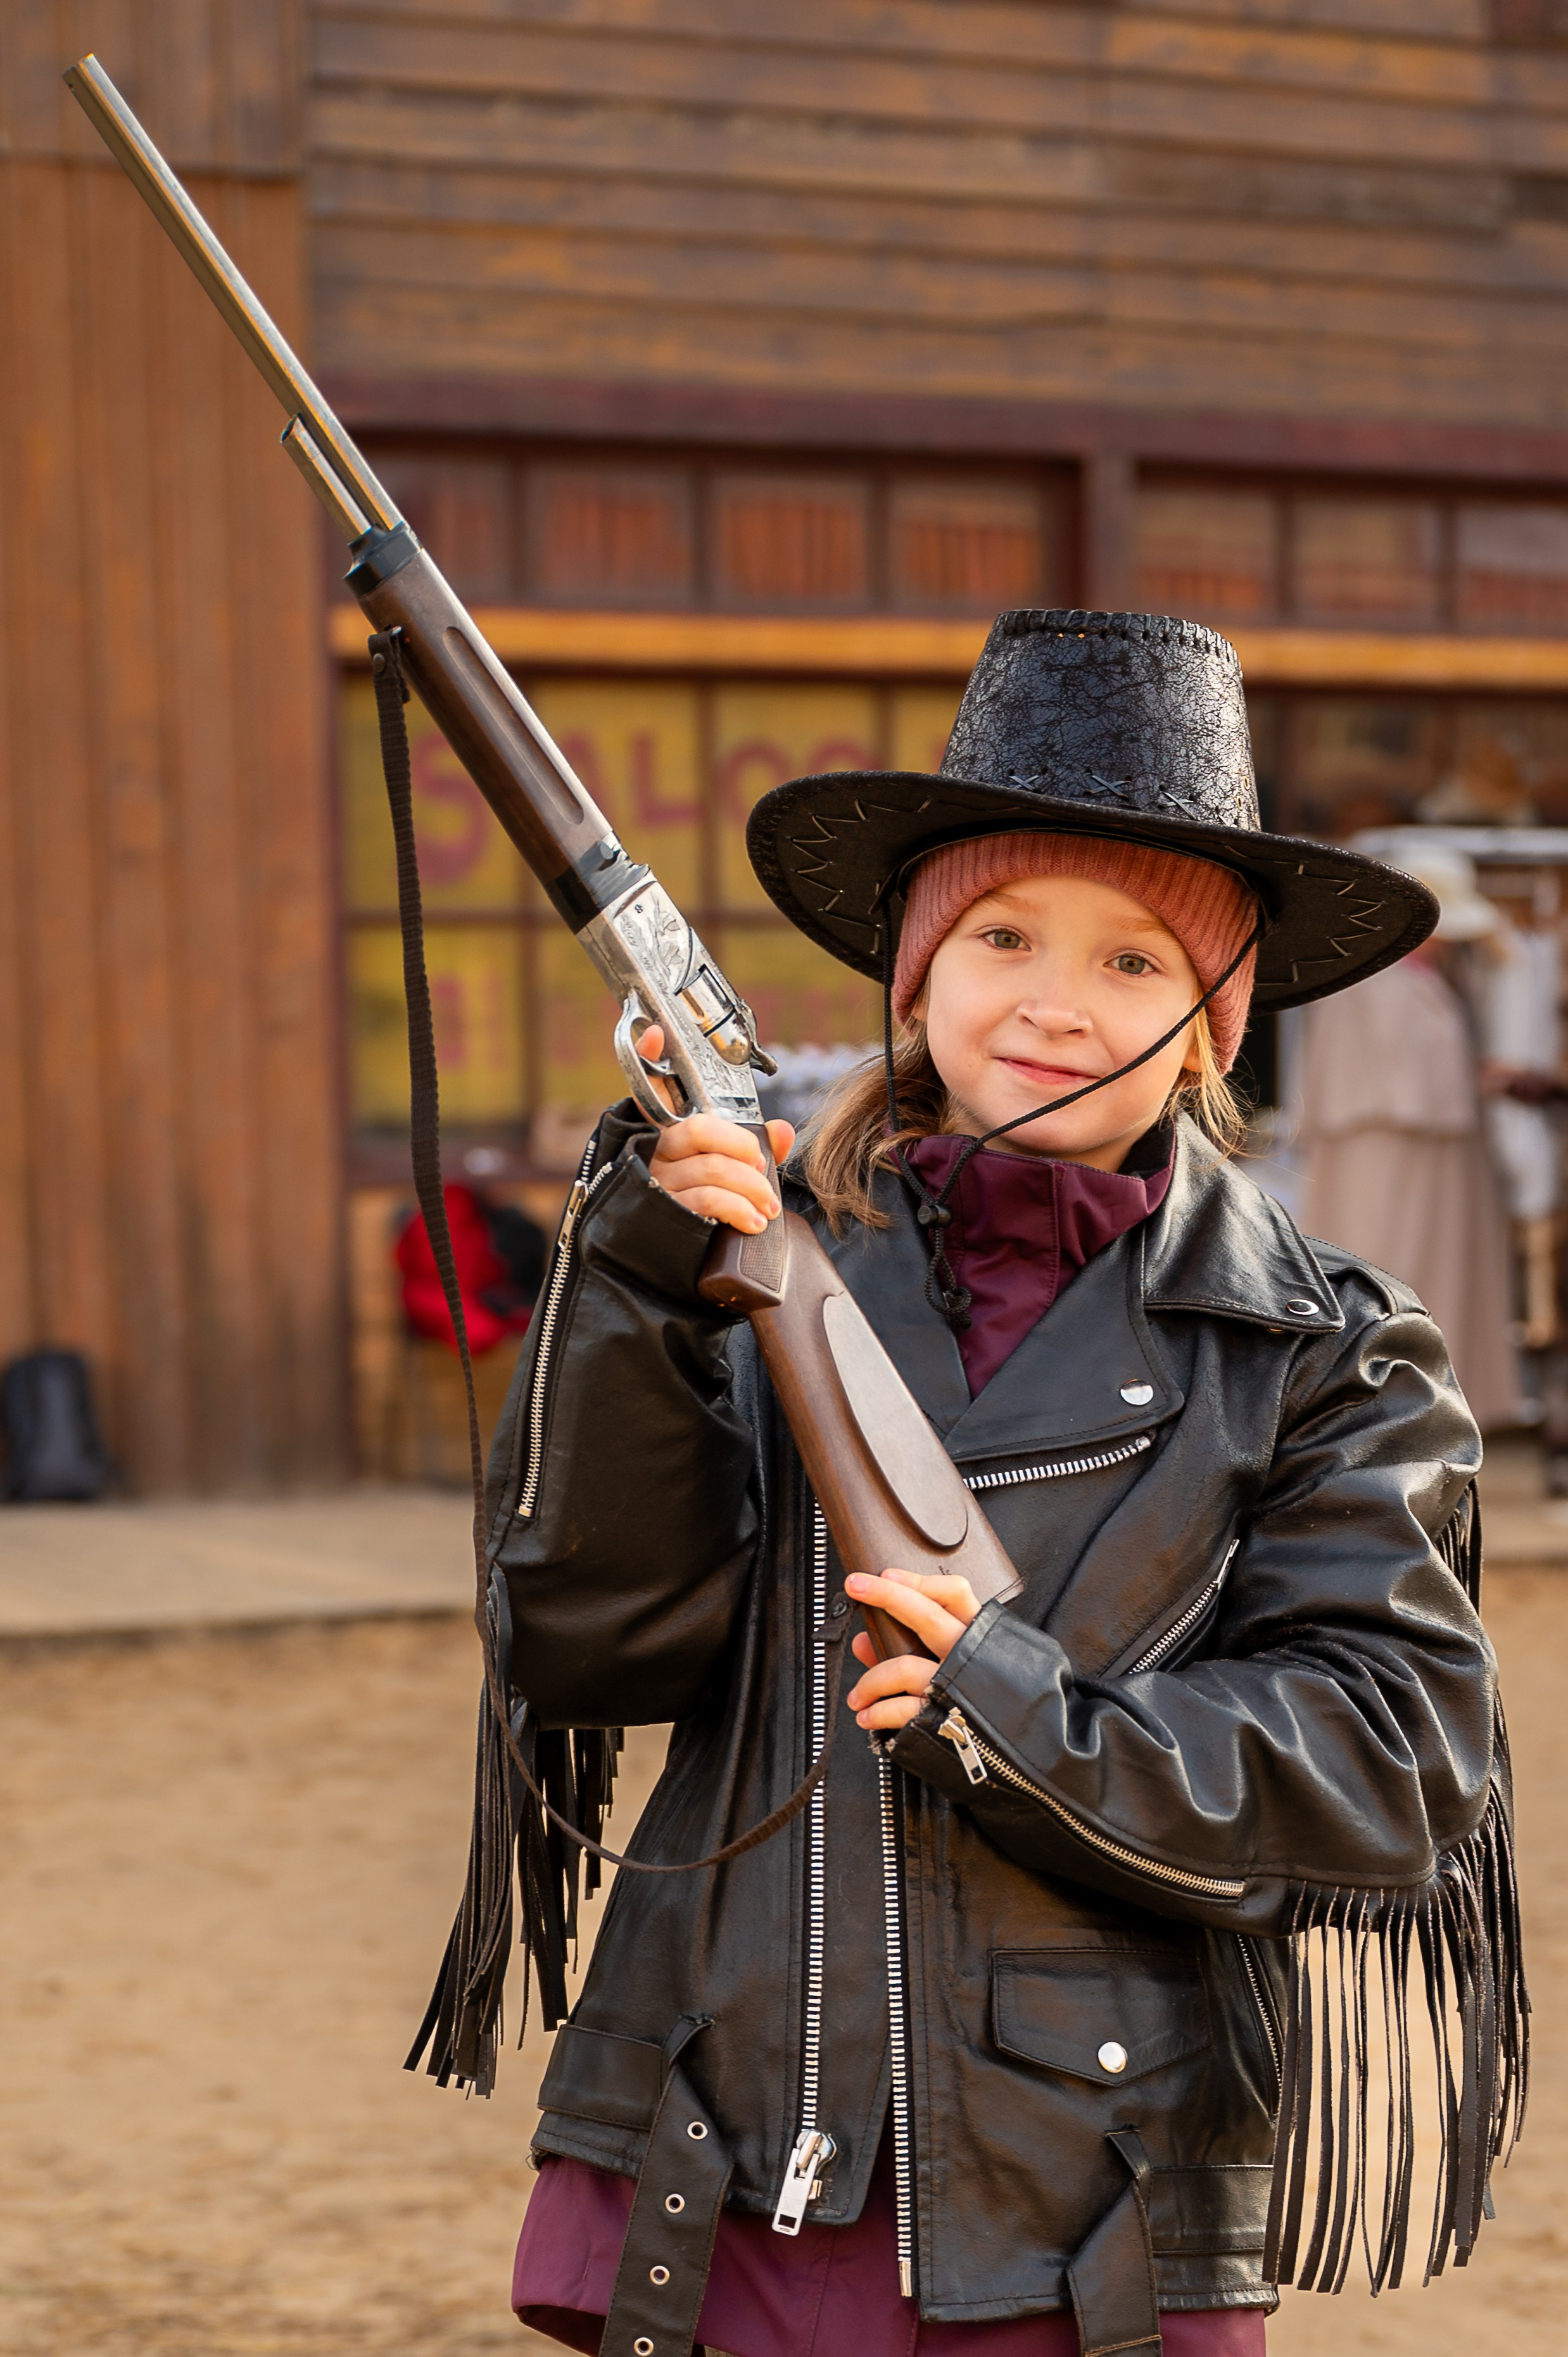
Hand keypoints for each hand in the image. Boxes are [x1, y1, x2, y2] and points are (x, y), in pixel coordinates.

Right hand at [641, 1028, 794, 1233]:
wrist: (666, 1272)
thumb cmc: (699, 1216)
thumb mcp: (729, 1179)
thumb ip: (754, 1152)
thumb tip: (784, 1130)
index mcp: (664, 1136)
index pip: (650, 1091)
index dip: (648, 1058)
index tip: (654, 1031)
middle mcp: (653, 1154)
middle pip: (700, 1130)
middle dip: (745, 1149)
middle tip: (765, 1170)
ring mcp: (656, 1183)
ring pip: (712, 1168)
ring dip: (753, 1188)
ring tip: (768, 1206)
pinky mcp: (663, 1214)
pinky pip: (707, 1199)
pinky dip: (739, 1209)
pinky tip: (753, 1222)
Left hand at [844, 1569, 981, 1731]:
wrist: (1032, 1750)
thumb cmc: (996, 1707)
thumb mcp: (971, 1668)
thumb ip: (915, 1651)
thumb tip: (866, 1641)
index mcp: (981, 1637)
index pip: (955, 1594)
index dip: (919, 1582)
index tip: (887, 1575)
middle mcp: (971, 1657)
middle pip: (927, 1616)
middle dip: (886, 1596)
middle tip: (855, 1584)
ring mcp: (958, 1687)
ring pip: (905, 1666)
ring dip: (870, 1680)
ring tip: (858, 1694)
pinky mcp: (946, 1720)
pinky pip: (902, 1709)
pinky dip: (877, 1712)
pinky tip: (868, 1716)